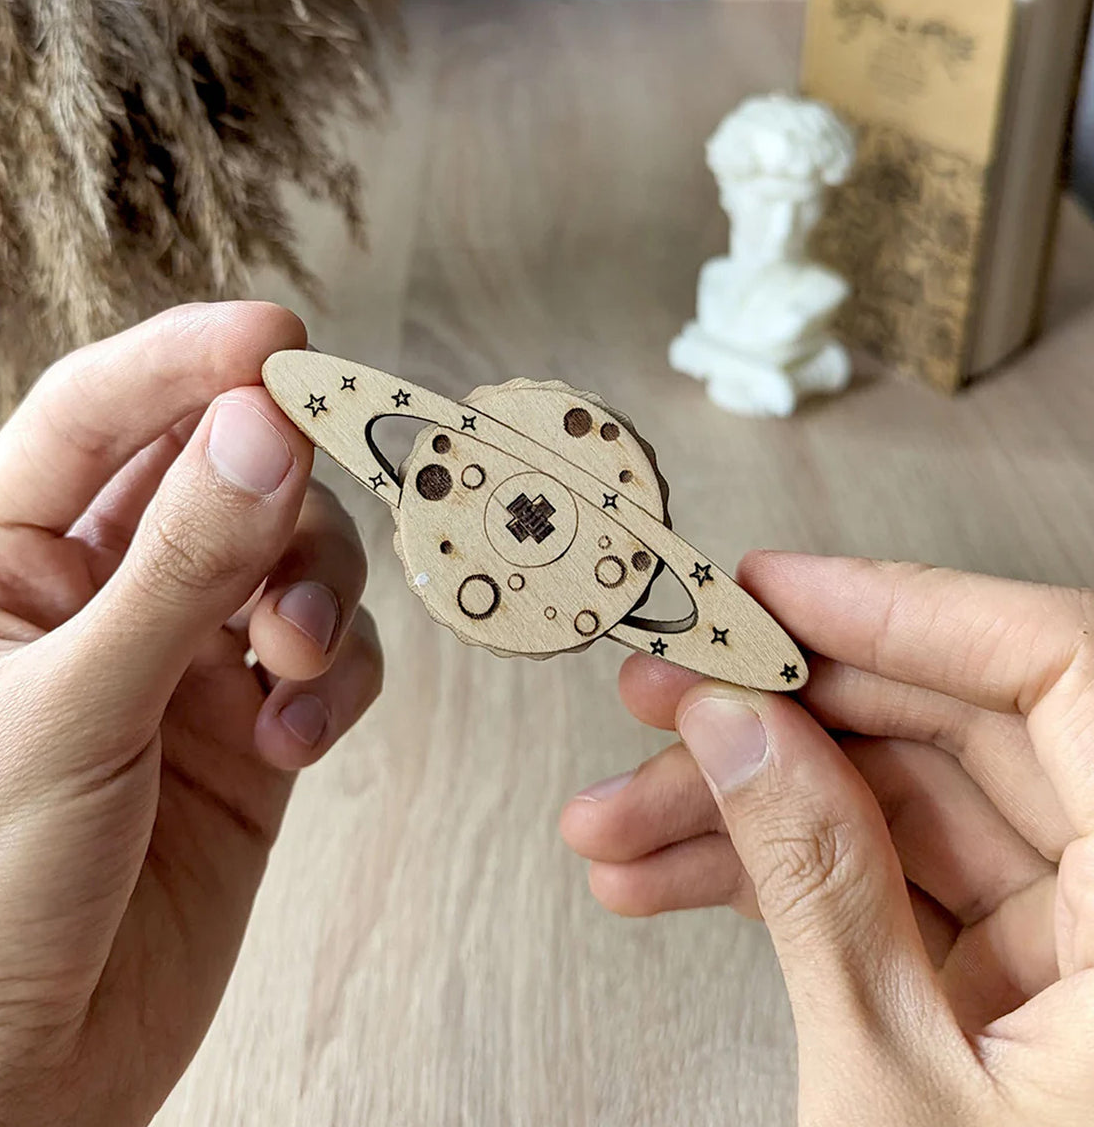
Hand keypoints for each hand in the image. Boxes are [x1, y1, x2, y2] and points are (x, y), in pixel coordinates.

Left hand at [0, 303, 382, 1126]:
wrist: (5, 1070)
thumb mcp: (65, 710)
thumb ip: (178, 568)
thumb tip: (263, 430)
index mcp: (2, 559)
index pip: (97, 413)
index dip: (188, 362)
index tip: (280, 337)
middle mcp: (100, 593)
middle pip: (221, 473)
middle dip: (280, 491)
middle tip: (305, 527)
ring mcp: (183, 658)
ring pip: (292, 559)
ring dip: (319, 592)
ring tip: (294, 663)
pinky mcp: (249, 726)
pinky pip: (329, 658)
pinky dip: (340, 679)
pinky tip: (300, 736)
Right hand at [562, 552, 1093, 1124]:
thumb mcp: (897, 1095)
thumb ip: (817, 887)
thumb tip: (737, 733)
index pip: (1062, 669)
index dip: (901, 608)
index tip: (766, 591)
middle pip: (958, 737)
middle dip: (782, 719)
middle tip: (657, 701)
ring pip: (909, 819)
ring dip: (752, 814)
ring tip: (618, 824)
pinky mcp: (1046, 998)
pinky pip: (904, 896)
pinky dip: (790, 889)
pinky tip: (674, 885)